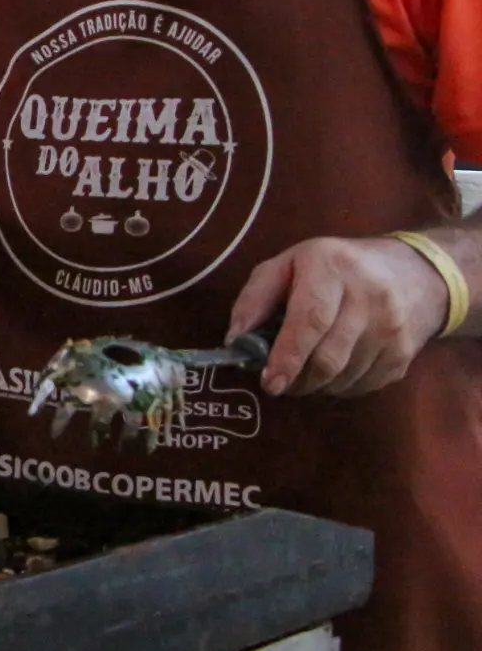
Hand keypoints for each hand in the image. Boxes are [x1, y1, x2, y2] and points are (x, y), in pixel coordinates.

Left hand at [229, 236, 450, 396]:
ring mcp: (393, 328)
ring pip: (345, 377)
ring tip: (305, 372)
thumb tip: (234, 340)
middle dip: (298, 379)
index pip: (310, 321)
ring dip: (317, 385)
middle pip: (328, 357)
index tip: (270, 382)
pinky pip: (365, 385)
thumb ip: (255, 297)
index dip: (288, 356)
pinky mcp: (406, 353)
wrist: (416, 273)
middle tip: (280, 383)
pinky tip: (333, 371)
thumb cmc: (336, 267)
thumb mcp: (289, 264)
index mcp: (332, 268)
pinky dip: (341, 387)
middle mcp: (369, 298)